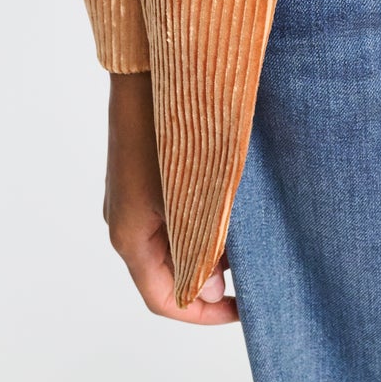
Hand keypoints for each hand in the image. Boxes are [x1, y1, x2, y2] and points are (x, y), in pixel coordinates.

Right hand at [104, 72, 237, 323]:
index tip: (244, 309)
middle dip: (211, 280)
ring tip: (250, 237)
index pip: (164, 299)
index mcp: (131, 236)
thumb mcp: (192, 199)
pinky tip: (232, 203)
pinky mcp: (143, 173)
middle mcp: (126, 221)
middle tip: (254, 272)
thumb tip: (210, 291)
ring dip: (209, 247)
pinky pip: (172, 213)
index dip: (204, 314)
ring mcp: (132, 196)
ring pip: (172, 242)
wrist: (150, 67)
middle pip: (167, 272)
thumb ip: (201, 249)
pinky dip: (201, 220)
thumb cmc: (171, 131)